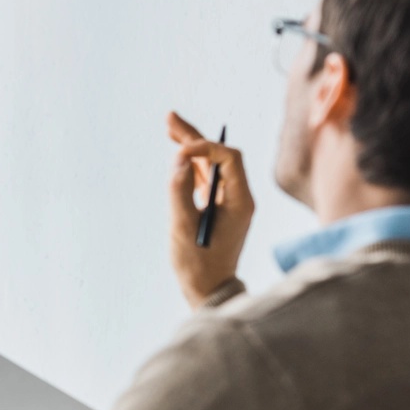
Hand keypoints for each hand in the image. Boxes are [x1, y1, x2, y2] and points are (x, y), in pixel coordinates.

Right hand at [167, 112, 254, 308]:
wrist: (209, 291)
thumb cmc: (198, 264)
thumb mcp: (184, 227)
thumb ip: (180, 190)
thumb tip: (179, 158)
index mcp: (240, 201)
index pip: (229, 158)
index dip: (205, 147)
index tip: (179, 151)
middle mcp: (238, 197)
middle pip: (219, 156)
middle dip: (195, 137)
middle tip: (170, 118)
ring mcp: (228, 202)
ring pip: (211, 165)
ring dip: (191, 146)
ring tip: (169, 126)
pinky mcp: (216, 208)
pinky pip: (205, 179)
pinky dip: (191, 165)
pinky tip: (177, 153)